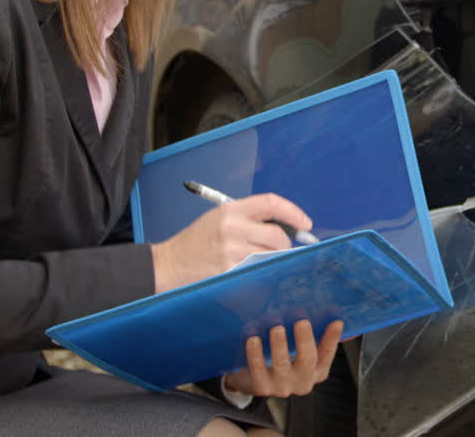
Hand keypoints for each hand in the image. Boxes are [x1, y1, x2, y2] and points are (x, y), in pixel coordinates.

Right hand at [151, 192, 312, 292]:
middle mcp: (232, 227)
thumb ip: (250, 219)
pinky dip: (261, 272)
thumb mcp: (219, 218)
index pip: (271, 203)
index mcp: (230, 209)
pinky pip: (258, 271)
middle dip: (285, 244)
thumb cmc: (197, 242)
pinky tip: (251, 272)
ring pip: (270, 255)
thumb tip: (286, 228)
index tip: (306, 223)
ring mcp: (230, 251)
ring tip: (262, 260)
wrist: (168, 264)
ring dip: (274, 259)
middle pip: (276, 235)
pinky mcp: (229, 271)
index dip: (293, 212)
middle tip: (282, 249)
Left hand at [225, 320, 343, 397]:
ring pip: (282, 365)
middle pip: (307, 361)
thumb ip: (315, 335)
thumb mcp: (301, 349)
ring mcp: (282, 386)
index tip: (336, 322)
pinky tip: (253, 339)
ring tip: (277, 328)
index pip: (327, 353)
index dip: (332, 338)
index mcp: (317, 371)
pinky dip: (255, 354)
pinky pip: (258, 370)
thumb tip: (331, 314)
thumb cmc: (284, 358)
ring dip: (280, 345)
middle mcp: (303, 381)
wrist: (256, 380)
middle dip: (305, 340)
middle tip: (302, 322)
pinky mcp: (262, 387)